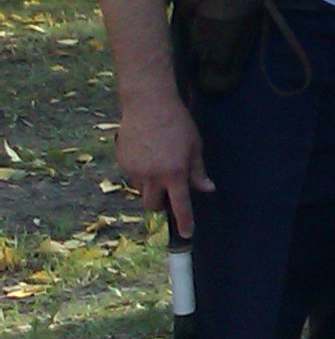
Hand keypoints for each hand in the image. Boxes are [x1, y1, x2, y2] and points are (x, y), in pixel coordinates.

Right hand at [117, 93, 211, 238]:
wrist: (148, 104)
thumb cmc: (177, 123)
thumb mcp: (194, 146)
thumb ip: (198, 171)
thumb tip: (207, 189)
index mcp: (174, 173)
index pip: (180, 205)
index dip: (184, 221)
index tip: (187, 234)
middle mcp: (152, 176)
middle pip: (152, 205)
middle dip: (160, 203)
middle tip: (168, 189)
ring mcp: (134, 170)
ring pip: (141, 190)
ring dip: (150, 186)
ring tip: (158, 162)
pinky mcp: (122, 162)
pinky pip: (132, 175)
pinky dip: (140, 171)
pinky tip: (146, 152)